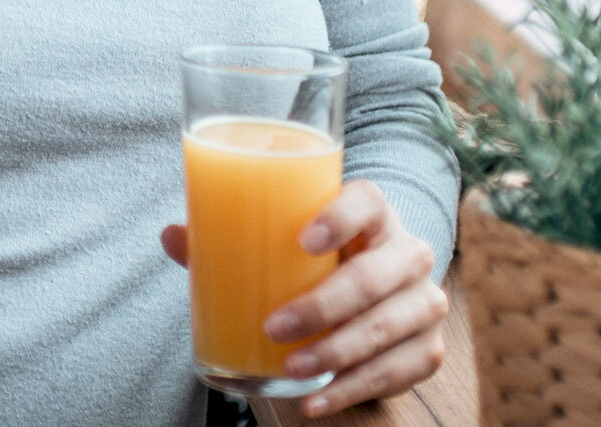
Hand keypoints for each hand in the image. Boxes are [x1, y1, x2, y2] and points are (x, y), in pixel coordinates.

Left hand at [159, 181, 443, 416]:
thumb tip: (173, 236)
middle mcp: (408, 253)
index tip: (302, 240)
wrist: (374, 290)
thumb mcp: (282, 242)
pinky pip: (399, 372)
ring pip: (389, 327)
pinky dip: (354, 389)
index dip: (341, 217)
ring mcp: (424, 302)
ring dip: (339, 353)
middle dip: (325, 305)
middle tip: (276, 326)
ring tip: (294, 367)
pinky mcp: (427, 347)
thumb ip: (230, 236)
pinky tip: (316, 399)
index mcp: (373, 215)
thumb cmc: (317, 259)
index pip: (368, 201)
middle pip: (376, 275)